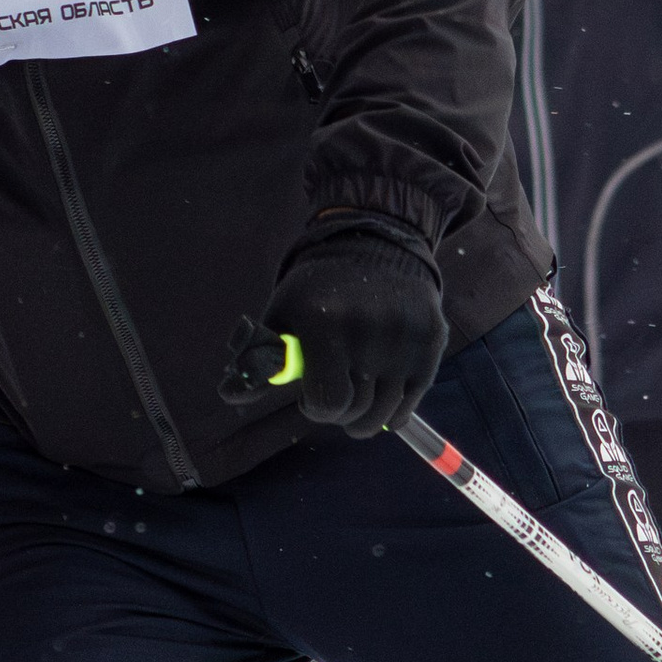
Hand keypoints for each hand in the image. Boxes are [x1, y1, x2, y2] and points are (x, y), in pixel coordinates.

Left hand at [230, 216, 446, 434]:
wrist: (374, 245)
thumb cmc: (317, 291)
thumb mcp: (280, 316)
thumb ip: (256, 359)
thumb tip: (230, 395)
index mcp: (324, 321)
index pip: (328, 403)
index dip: (316, 409)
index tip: (311, 398)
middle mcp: (370, 328)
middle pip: (357, 412)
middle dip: (340, 412)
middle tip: (334, 393)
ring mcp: (405, 335)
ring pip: (384, 413)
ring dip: (366, 416)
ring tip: (356, 395)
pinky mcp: (432, 339)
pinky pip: (411, 402)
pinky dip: (393, 408)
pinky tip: (380, 392)